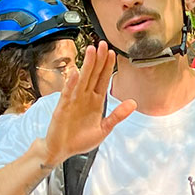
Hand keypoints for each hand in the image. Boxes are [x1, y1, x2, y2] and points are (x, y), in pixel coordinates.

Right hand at [41, 43, 135, 164]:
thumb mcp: (104, 129)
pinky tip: (75, 73)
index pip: (102, 80)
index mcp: (95, 101)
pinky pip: (67, 94)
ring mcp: (73, 101)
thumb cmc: (80, 139)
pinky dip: (71, 84)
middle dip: (98, 60)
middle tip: (102, 44)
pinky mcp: (63, 108)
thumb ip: (117, 115)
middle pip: (93, 75)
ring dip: (86, 65)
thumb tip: (133, 103)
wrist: (61, 150)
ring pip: (82, 80)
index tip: (113, 53)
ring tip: (91, 51)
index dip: (108, 67)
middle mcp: (84, 97)